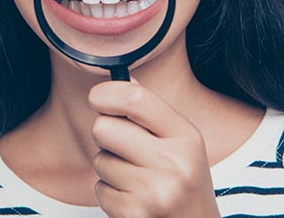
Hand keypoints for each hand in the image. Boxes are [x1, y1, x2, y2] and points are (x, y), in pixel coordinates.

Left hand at [87, 76, 220, 217]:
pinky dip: (109, 194)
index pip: (136, 99)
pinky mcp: (134, 214)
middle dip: (105, 135)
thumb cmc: (185, 183)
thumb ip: (152, 114)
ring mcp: (154, 191)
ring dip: (109, 169)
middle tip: (123, 147)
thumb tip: (122, 80)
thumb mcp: (182, 144)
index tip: (98, 97)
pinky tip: (134, 199)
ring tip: (136, 179)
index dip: (107, 93)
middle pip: (104, 128)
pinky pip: (99, 189)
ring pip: (100, 160)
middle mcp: (173, 163)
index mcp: (186, 137)